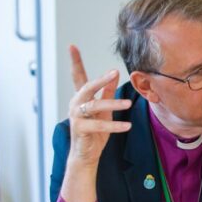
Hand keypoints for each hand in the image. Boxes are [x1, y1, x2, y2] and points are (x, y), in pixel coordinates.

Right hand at [65, 45, 131, 166]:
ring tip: (128, 104)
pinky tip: (127, 126)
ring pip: (94, 106)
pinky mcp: (80, 129)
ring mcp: (76, 116)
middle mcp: (76, 104)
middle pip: (86, 87)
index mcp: (81, 98)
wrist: (87, 154)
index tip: (72, 46)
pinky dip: (114, 125)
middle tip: (114, 72)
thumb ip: (107, 92)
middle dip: (100, 79)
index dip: (75, 61)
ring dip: (113, 104)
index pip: (78, 76)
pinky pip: (98, 125)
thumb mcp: (104, 110)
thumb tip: (114, 74)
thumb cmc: (95, 132)